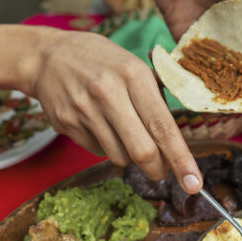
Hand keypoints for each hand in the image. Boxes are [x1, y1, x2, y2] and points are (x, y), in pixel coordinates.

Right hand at [29, 30, 201, 191]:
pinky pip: (97, 151)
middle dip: (157, 169)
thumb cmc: (101, 62)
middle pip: (142, 151)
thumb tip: (177, 137)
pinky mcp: (66, 124)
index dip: (181, 159)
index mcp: (133, 75)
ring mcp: (84, 110)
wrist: (48, 57)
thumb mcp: (133, 64)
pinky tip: (98, 124)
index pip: (163, 126)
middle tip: (161, 171)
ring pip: (119, 157)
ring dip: (128, 155)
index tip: (194, 183)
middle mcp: (109, 93)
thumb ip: (158, 96)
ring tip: (122, 131)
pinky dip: (105, 147)